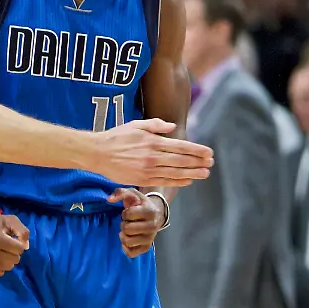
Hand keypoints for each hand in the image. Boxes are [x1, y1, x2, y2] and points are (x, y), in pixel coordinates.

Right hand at [0, 209, 29, 276]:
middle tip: (7, 245)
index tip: (12, 239)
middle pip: (15, 260)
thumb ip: (23, 232)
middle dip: (14, 252)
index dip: (19, 243)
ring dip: (9, 260)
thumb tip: (26, 247)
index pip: (20, 249)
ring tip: (2, 251)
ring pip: (8, 267)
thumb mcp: (11, 220)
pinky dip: (1, 266)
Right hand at [93, 119, 212, 187]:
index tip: (209, 153)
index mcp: (153, 141)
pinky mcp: (142, 179)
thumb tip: (173, 127)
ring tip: (204, 174)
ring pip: (175, 173)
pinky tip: (187, 181)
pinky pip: (164, 181)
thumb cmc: (116, 137)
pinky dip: (177, 182)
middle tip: (211, 164)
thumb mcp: (136, 125)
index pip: (181, 146)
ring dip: (192, 173)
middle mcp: (153, 156)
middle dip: (198, 162)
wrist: (97, 153)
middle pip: (181, 161)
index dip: (197, 150)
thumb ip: (156, 125)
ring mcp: (147, 169)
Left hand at [110, 188, 162, 257]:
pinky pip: (131, 253)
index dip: (125, 213)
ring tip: (128, 230)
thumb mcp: (132, 193)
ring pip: (128, 241)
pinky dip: (126, 247)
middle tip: (128, 222)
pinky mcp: (146, 247)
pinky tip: (128, 239)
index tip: (129, 212)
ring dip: (123, 235)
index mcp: (150, 211)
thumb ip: (120, 192)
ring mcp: (150, 238)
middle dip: (124, 224)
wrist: (156, 213)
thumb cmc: (141, 203)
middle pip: (127, 229)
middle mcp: (152, 226)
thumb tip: (109, 199)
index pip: (128, 215)